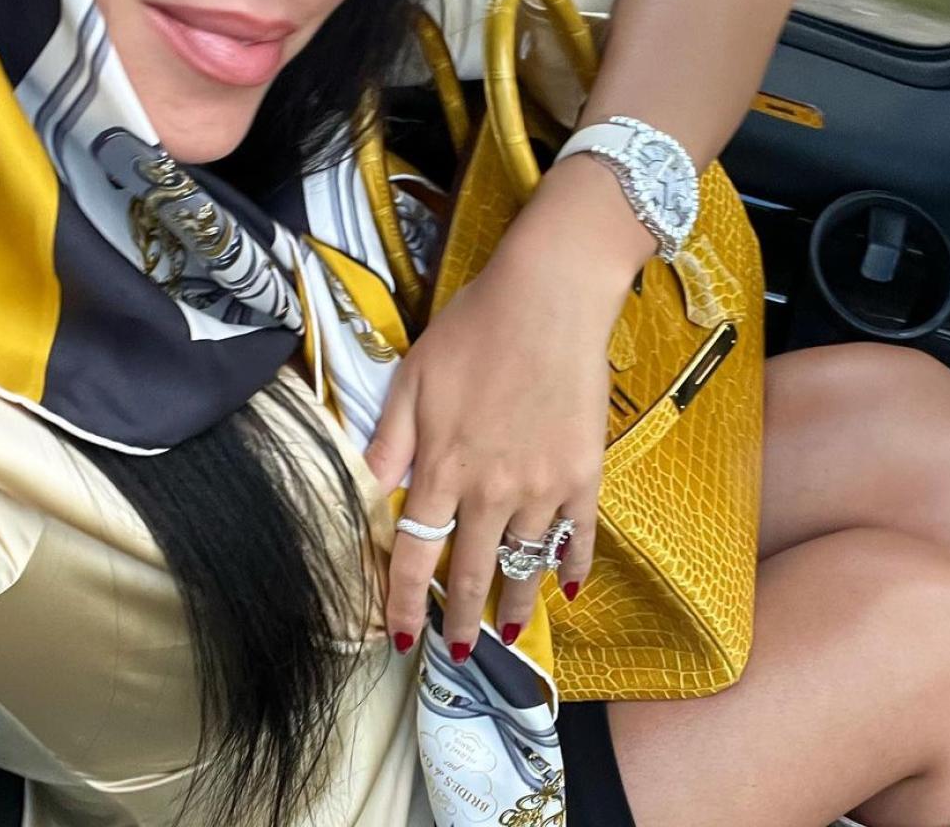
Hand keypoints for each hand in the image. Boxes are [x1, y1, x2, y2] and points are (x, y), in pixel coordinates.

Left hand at [365, 159, 645, 660]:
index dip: (405, 600)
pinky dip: (572, 566)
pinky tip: (567, 588)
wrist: (549, 298)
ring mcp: (542, 486)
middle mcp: (490, 490)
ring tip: (510, 634)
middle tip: (455, 651)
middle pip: (470, 570)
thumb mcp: (414, 377)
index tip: (402, 637)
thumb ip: (389, 440)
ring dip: (514, 603)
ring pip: (524, 563)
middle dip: (459, 619)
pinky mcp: (584, 473)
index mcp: (441, 467)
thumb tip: (365, 491)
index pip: (416, 552)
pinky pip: (578, 535)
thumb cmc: (474, 329)